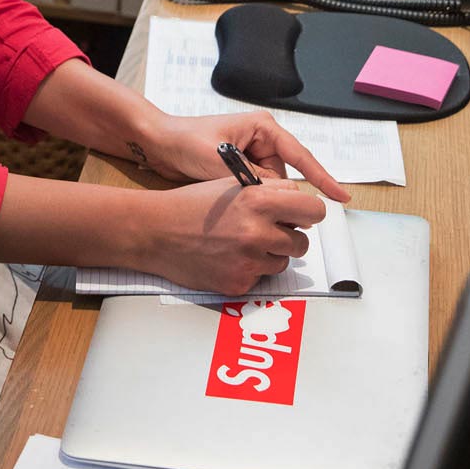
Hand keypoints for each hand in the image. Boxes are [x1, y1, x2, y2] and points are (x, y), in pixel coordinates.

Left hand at [136, 112, 350, 203]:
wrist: (158, 143)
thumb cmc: (186, 142)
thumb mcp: (221, 161)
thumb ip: (252, 180)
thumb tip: (276, 198)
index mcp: (263, 128)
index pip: (301, 157)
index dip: (323, 178)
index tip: (342, 197)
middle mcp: (262, 140)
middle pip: (284, 178)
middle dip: (271, 194)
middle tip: (244, 198)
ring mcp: (252, 155)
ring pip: (270, 189)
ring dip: (256, 198)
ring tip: (227, 192)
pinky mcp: (241, 170)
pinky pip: (255, 191)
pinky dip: (247, 199)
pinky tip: (229, 200)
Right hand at [139, 178, 330, 296]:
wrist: (156, 232)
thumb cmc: (191, 206)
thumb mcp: (232, 184)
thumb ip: (269, 190)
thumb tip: (298, 199)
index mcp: (258, 202)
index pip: (313, 210)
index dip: (309, 212)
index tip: (303, 215)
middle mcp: (257, 233)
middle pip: (302, 242)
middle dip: (289, 237)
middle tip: (267, 231)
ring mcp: (249, 262)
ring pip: (283, 262)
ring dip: (270, 255)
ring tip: (240, 243)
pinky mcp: (239, 283)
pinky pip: (261, 278)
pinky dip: (250, 269)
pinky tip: (228, 257)